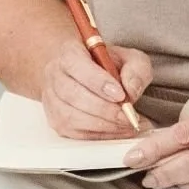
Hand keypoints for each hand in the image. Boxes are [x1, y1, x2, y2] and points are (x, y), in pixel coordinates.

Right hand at [39, 41, 154, 139]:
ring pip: (71, 117)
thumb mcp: (128, 57)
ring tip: (127, 124)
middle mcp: (55, 76)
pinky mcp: (57, 120)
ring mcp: (52, 100)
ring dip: (103, 125)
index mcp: (69, 54)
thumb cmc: (105, 64)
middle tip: (128, 115)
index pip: (77, 67)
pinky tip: (117, 130)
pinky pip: (75, 133)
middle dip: (105, 109)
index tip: (120, 95)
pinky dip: (99, 135)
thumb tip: (131, 90)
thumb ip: (135, 69)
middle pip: (73, 95)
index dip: (99, 83)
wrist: (82, 72)